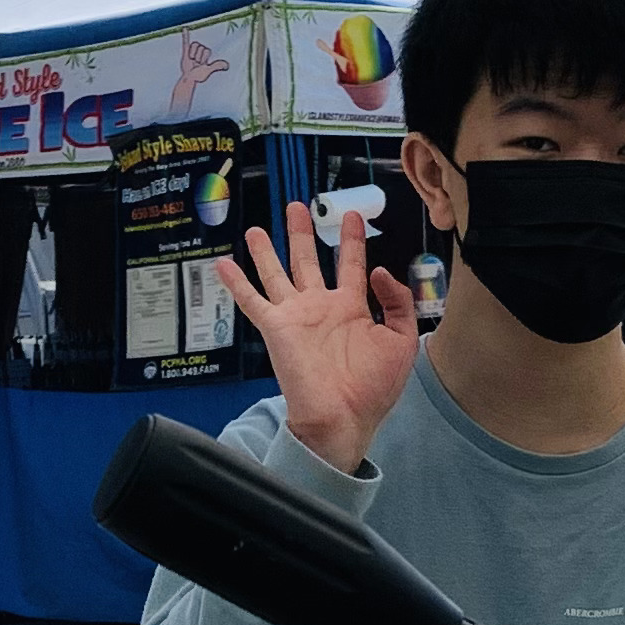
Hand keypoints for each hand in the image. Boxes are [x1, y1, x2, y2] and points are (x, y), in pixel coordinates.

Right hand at [218, 201, 416, 474]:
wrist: (343, 417)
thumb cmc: (374, 388)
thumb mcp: (402, 340)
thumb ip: (398, 302)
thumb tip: (381, 270)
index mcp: (351, 308)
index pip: (350, 264)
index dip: (352, 240)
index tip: (353, 215)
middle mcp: (320, 307)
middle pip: (308, 260)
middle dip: (303, 233)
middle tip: (297, 207)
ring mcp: (296, 316)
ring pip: (277, 274)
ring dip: (267, 251)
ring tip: (259, 228)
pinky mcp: (275, 328)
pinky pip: (252, 301)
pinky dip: (236, 283)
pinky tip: (223, 264)